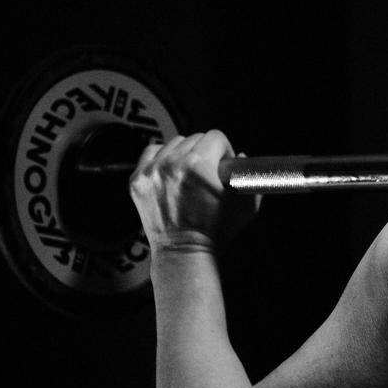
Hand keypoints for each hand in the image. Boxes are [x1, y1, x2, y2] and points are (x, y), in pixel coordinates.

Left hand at [129, 130, 259, 251]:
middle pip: (194, 138)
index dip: (225, 150)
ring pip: (173, 143)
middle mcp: (173, 164)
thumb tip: (242, 156)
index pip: (215, 136)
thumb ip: (249, 176)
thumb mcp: (245, 206)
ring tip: (188, 174)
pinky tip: (170, 171)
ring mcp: (152, 171)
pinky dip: (161, 157)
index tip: (223, 163)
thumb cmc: (216, 232)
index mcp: (200, 166)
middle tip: (208, 172)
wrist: (184, 251)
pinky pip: (151, 151)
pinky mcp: (139, 179)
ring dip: (183, 153)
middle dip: (205, 152)